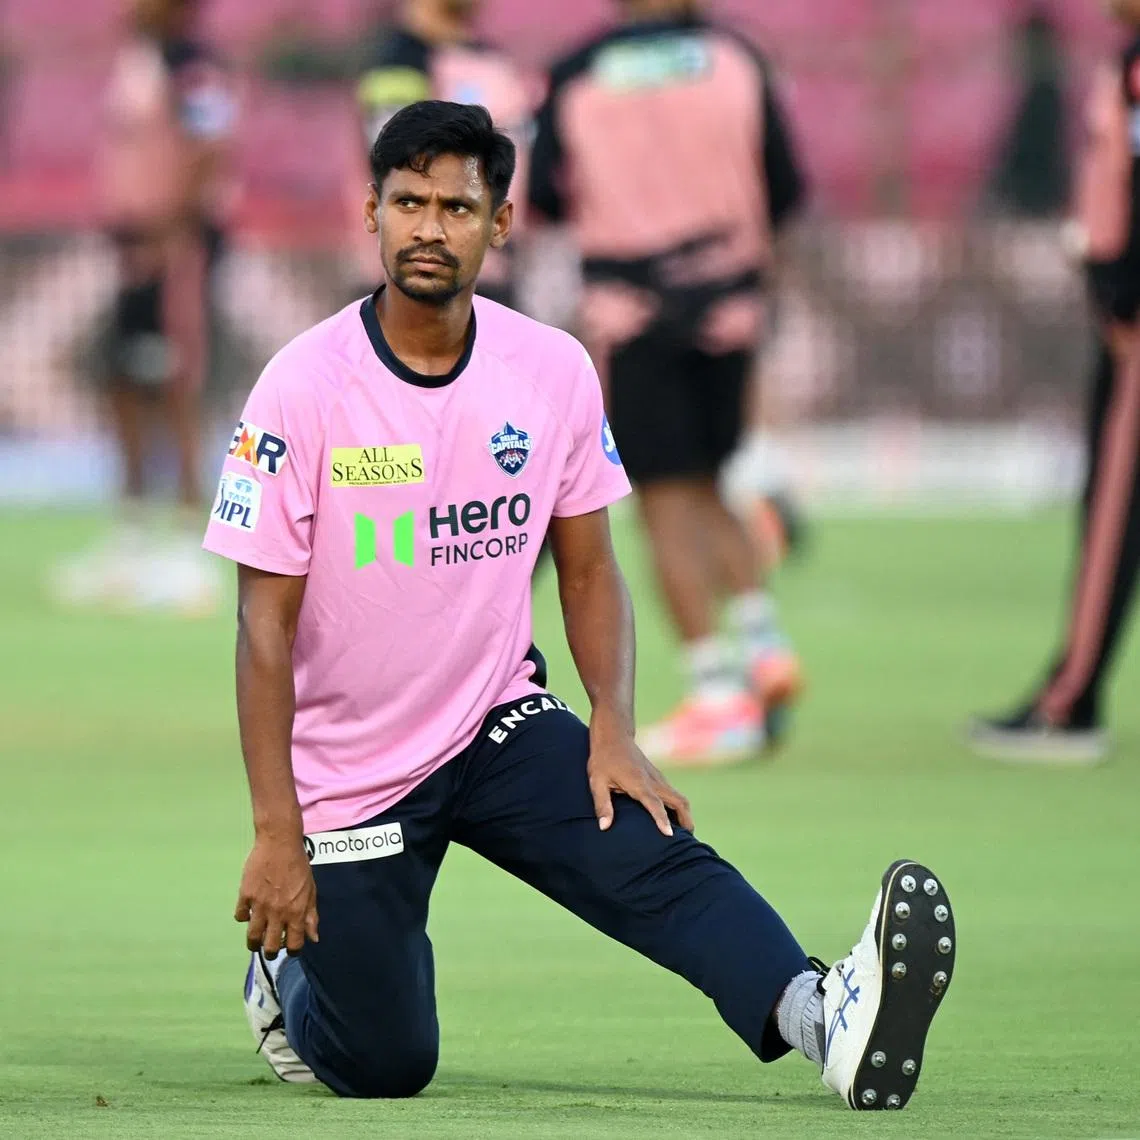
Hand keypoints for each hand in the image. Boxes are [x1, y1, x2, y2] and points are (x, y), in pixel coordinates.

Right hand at [234, 832, 318, 957]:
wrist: (280, 842)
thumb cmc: (299, 865)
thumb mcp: (311, 890)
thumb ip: (311, 916)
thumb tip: (313, 938)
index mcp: (296, 912)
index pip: (293, 945)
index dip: (292, 950)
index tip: (289, 946)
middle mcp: (278, 913)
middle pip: (269, 946)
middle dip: (270, 952)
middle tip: (269, 948)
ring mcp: (260, 905)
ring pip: (252, 936)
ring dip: (254, 942)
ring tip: (256, 939)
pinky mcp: (245, 895)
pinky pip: (240, 916)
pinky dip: (244, 917)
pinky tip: (249, 912)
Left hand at [587, 715, 693, 837]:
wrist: (614, 736)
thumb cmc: (603, 759)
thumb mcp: (597, 782)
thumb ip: (602, 805)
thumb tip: (604, 827)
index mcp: (639, 783)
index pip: (655, 804)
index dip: (662, 819)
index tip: (670, 834)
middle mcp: (653, 781)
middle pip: (679, 801)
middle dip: (686, 820)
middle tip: (688, 840)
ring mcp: (658, 778)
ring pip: (679, 798)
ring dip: (685, 814)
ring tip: (685, 834)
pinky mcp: (658, 777)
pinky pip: (674, 794)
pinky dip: (679, 807)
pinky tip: (674, 819)